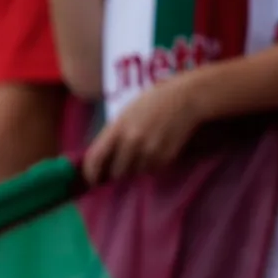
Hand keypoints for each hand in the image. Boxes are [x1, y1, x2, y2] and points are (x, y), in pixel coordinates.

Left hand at [83, 76, 207, 183]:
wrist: (185, 98)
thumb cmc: (152, 103)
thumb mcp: (126, 114)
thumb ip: (113, 136)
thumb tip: (101, 160)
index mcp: (118, 128)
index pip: (96, 158)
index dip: (91, 173)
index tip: (93, 179)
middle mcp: (132, 141)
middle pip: (116, 172)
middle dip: (116, 171)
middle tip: (122, 164)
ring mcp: (150, 150)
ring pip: (135, 172)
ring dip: (136, 167)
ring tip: (144, 148)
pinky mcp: (165, 157)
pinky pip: (152, 170)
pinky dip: (151, 164)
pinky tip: (157, 147)